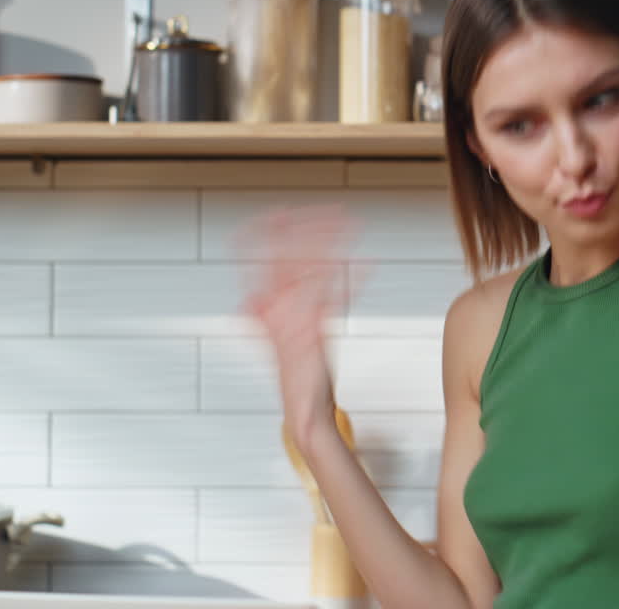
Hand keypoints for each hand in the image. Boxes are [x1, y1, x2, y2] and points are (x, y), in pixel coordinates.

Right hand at [237, 205, 356, 442]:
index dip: (267, 233)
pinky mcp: (314, 334)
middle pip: (285, 257)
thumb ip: (264, 318)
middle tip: (312, 206)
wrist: (305, 413)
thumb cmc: (302, 376)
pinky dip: (351, 279)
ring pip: (310, 269)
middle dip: (301, 227)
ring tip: (346, 220)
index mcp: (269, 312)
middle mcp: (278, 312)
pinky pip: (333, 298)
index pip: (262, 261)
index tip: (278, 211)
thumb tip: (251, 299)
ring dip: (329, 241)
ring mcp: (294, 321)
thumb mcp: (280, 340)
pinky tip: (366, 263)